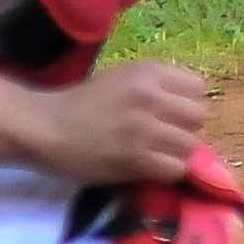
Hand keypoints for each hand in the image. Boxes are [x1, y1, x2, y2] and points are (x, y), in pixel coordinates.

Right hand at [0, 61, 210, 183]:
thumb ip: (158, 86)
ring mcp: (144, 129)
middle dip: (186, 127)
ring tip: (156, 153)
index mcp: (148, 72)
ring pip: (190, 144)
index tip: (172, 113)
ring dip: (177, 152)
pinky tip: (149, 167)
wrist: (44, 127)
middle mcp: (151, 97)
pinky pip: (175, 168)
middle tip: (165, 135)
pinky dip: (166, 171)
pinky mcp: (135, 159)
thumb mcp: (123, 78)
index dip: (187, 102)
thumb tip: (190, 106)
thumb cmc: (82, 103)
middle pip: (199, 116)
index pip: (198, 87)